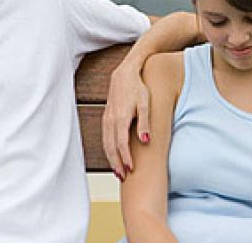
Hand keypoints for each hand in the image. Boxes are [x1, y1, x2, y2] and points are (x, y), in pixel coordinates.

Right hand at [102, 62, 150, 179]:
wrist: (125, 74)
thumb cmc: (138, 88)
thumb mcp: (145, 104)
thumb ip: (144, 124)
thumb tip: (146, 142)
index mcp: (120, 118)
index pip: (121, 144)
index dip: (126, 158)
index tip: (131, 170)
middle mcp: (110, 120)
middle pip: (111, 147)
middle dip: (116, 163)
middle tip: (123, 178)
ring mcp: (106, 119)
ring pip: (106, 144)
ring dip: (111, 159)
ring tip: (118, 171)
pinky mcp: (106, 118)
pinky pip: (105, 138)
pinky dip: (108, 149)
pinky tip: (114, 156)